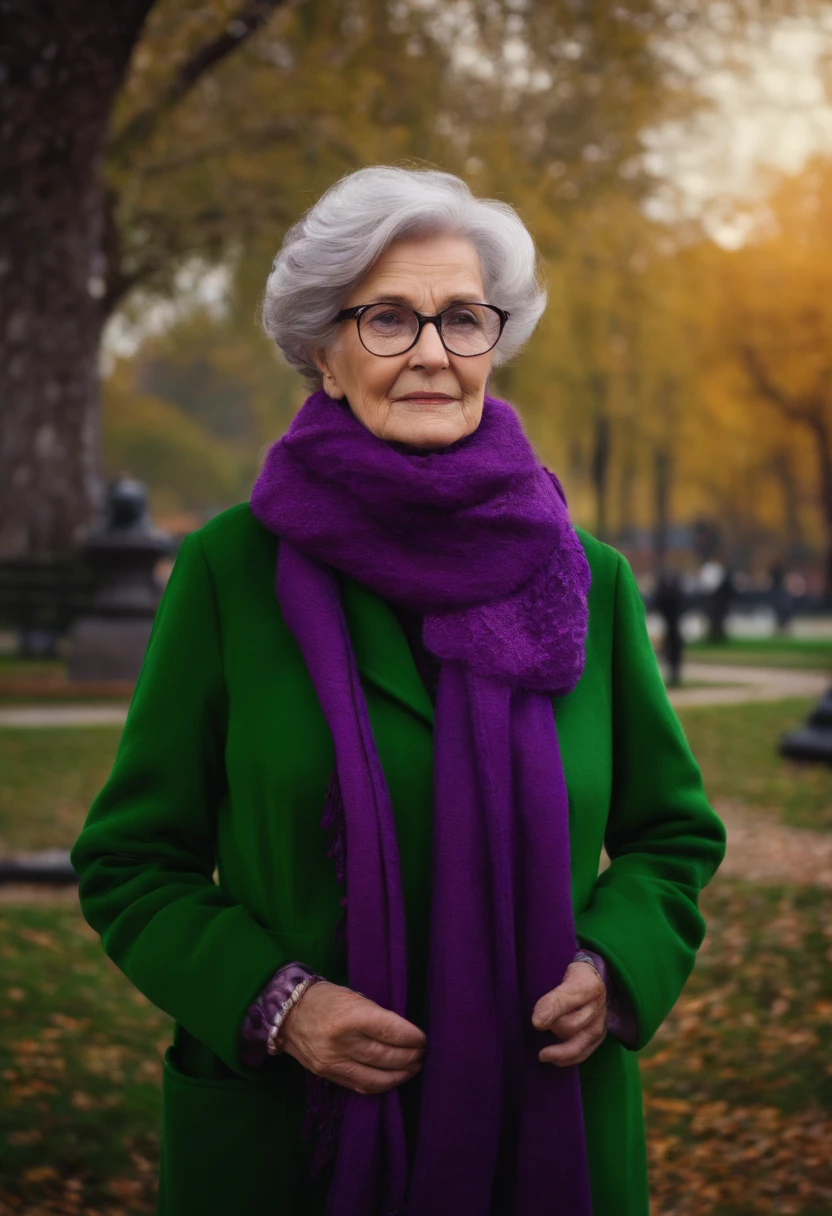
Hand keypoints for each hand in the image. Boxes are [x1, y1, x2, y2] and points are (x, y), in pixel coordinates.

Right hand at [280, 981, 425, 1095]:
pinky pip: (361, 1086)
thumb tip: (403, 1035)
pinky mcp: (328, 1076)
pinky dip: (381, 1085)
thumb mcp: (353, 998)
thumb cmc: (326, 999)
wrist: (287, 1013)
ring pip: (376, 1077)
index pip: (390, 1032)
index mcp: (350, 1016)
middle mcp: (341, 1042)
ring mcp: (333, 1062)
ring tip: (412, 1068)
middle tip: (421, 1053)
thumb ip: (377, 1017)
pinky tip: (392, 1079)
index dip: (412, 1038)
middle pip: (386, 1056)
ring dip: (400, 1074)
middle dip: (410, 1056)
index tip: (423, 1039)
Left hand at [531, 961, 606, 1066]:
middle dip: (552, 1028)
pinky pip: (581, 1054)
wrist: (597, 983)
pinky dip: (565, 1059)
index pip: (565, 1000)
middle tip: (538, 1026)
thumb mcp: (564, 977)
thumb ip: (553, 998)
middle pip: (569, 1026)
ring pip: (575, 1043)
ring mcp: (600, 1024)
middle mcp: (597, 1007)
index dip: (550, 1011)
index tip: (536, 1023)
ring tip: (543, 1048)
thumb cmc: (575, 979)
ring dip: (557, 1046)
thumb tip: (537, 1023)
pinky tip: (552, 1059)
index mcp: (587, 985)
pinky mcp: (599, 1038)